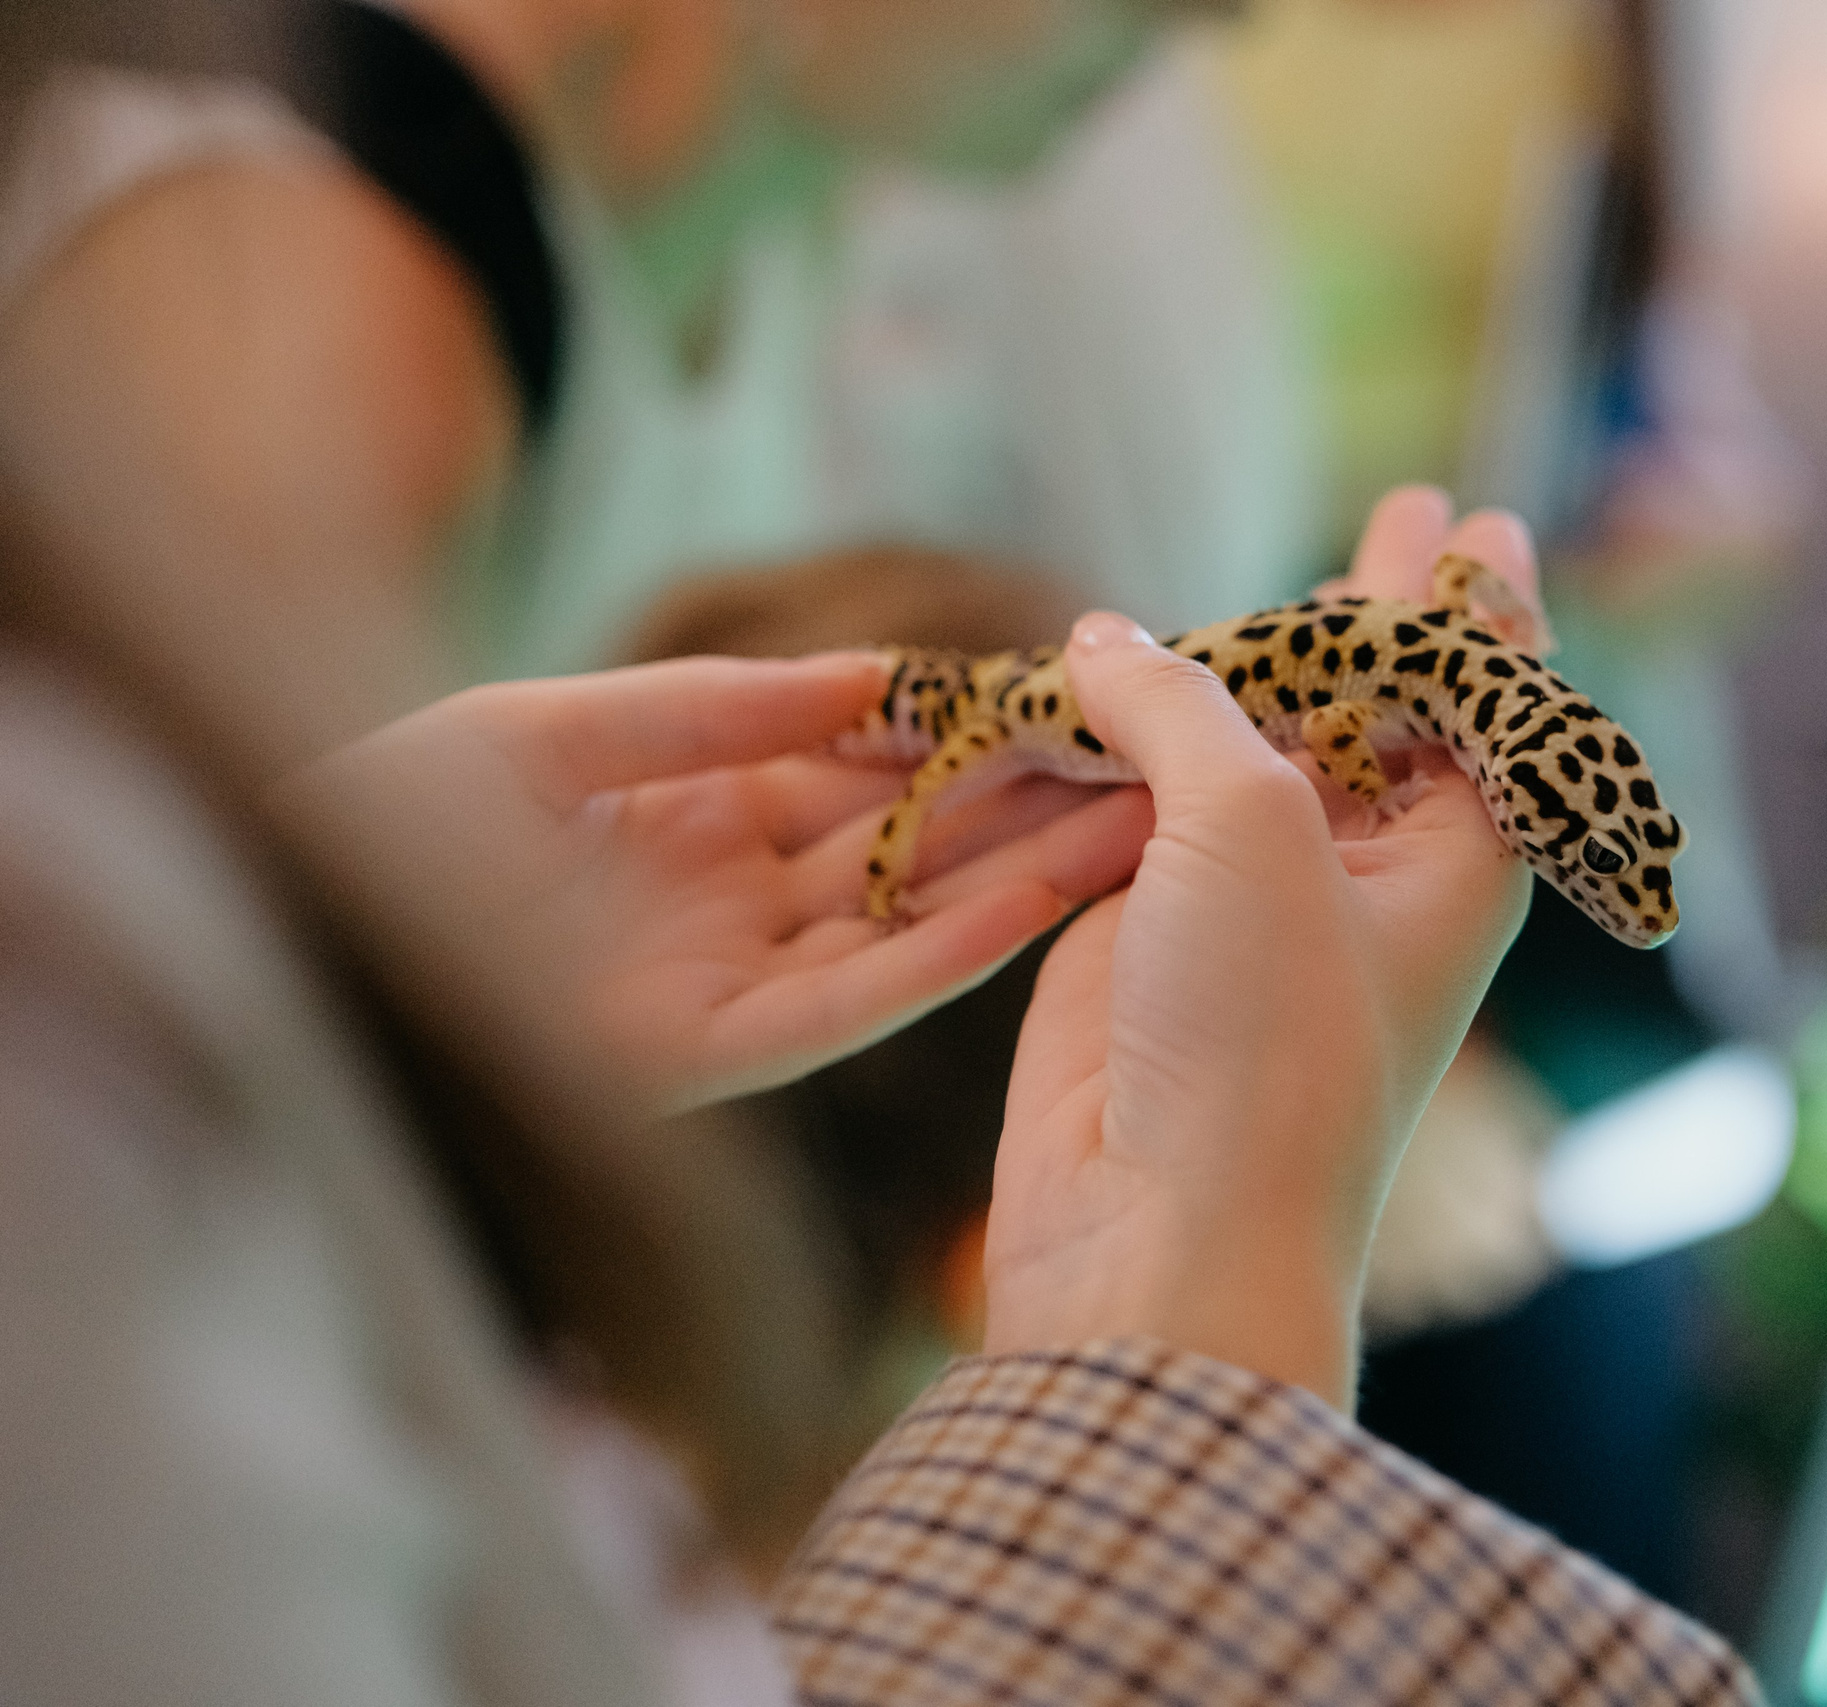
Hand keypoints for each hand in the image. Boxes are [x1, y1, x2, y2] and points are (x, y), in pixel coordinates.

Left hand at [279, 653, 1151, 1109]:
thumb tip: (875, 679)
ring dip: (1017, 875)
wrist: (279, 940)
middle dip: (1021, 806)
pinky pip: (847, 1001)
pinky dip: (939, 955)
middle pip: (904, 848)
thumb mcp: (546, 732)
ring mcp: (723, 981)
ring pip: (900, 922)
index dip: (957, 736)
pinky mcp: (710, 1056)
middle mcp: (726, 902)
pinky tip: (1031, 901)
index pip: (857, 771)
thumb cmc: (375, 819)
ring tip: (1132, 822)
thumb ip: (712, 711)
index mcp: (688, 817)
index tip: (1061, 695)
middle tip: (1146, 764)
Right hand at [981, 488, 1542, 1405]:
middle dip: (1387, 611)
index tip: (1486, 525)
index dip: (1482, 604)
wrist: (1162, 1230)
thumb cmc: (1262, 1034)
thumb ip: (1183, 703)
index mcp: (1452, 853)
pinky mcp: (1146, 929)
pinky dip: (1136, 736)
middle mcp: (1367, 869)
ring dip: (1255, 660)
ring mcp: (1253, 899)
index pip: (1483, 696)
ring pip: (1253, 748)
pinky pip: (1148, 801)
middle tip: (1412, 510)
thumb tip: (1105, 644)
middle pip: (1380, 707)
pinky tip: (1121, 670)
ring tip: (1274, 574)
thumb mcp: (1249, 825)